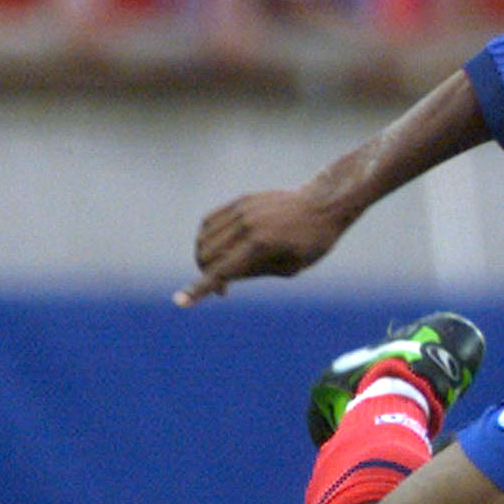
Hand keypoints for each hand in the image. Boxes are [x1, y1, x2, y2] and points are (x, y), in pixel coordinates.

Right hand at [174, 187, 348, 305]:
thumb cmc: (312, 242)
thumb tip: (222, 277)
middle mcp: (246, 226)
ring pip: (203, 238)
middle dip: (206, 275)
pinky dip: (206, 237)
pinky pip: (210, 221)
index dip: (198, 289)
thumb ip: (254, 272)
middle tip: (223, 288)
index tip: (180, 302)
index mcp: (261, 246)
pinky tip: (219, 247)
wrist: (323, 204)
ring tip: (222, 267)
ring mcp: (242, 210)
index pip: (221, 272)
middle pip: (206, 255)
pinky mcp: (240, 201)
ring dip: (204, 257)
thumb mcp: (289, 268)